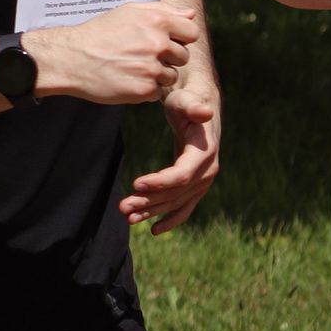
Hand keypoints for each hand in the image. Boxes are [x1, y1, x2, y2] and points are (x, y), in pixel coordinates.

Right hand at [28, 0, 200, 105]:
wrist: (71, 57)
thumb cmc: (100, 33)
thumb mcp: (128, 12)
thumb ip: (164, 10)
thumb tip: (191, 14)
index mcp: (157, 21)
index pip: (192, 33)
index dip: (179, 38)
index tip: (162, 40)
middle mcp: (157, 44)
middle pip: (183, 56)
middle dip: (167, 57)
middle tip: (139, 55)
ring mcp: (151, 68)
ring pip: (171, 76)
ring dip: (156, 74)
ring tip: (131, 67)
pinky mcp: (144, 90)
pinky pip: (157, 91)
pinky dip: (145, 88)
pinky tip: (126, 78)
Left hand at [123, 77, 218, 232]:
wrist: (198, 108)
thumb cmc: (187, 101)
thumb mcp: (186, 100)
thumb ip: (193, 106)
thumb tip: (204, 111)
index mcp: (205, 153)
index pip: (181, 174)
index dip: (160, 182)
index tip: (136, 184)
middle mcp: (207, 171)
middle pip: (175, 192)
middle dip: (149, 202)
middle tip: (122, 207)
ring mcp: (202, 181)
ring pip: (176, 202)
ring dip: (152, 212)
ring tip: (128, 217)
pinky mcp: (195, 185)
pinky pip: (183, 207)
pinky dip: (169, 219)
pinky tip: (152, 229)